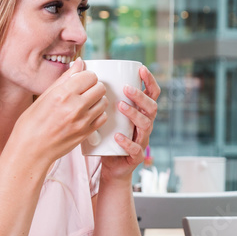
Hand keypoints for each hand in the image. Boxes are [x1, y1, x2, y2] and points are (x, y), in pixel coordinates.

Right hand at [10, 58, 106, 168]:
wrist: (30, 150)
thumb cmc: (32, 122)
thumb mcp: (44, 96)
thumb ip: (65, 79)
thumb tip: (80, 63)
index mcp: (62, 94)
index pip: (89, 76)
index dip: (86, 76)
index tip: (81, 80)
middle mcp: (75, 106)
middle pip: (100, 87)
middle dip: (93, 86)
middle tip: (84, 91)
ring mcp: (82, 121)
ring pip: (104, 101)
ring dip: (97, 100)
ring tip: (85, 103)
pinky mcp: (86, 133)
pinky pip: (102, 117)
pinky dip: (98, 114)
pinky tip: (87, 114)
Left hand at [100, 65, 160, 181]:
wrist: (111, 166)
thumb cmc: (108, 137)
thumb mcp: (107, 115)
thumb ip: (102, 98)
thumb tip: (84, 70)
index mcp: (141, 113)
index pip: (152, 94)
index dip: (149, 81)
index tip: (141, 69)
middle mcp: (145, 125)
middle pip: (152, 108)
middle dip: (141, 97)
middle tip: (127, 89)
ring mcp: (142, 141)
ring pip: (145, 125)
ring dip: (134, 114)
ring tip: (120, 106)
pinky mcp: (136, 156)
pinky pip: (136, 149)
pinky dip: (127, 142)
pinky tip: (118, 136)